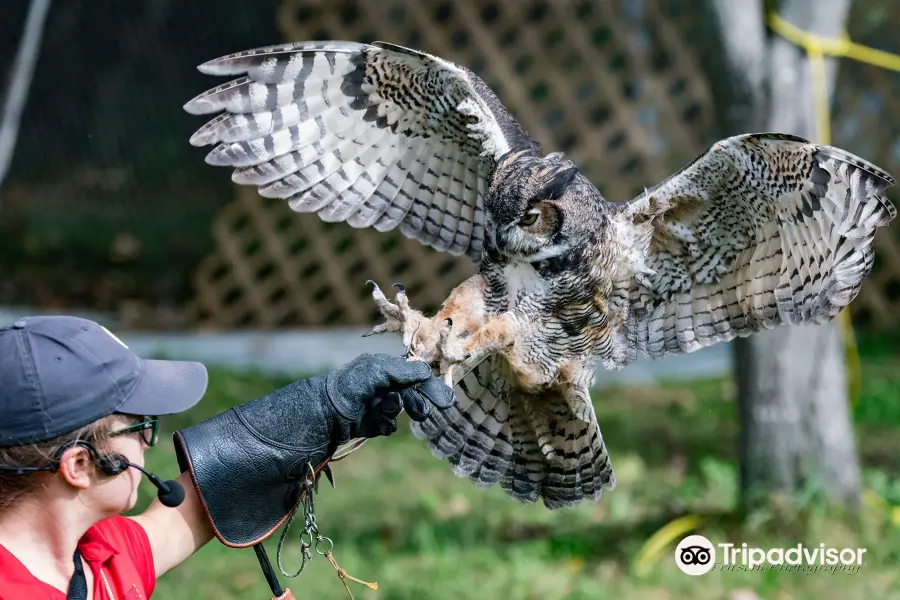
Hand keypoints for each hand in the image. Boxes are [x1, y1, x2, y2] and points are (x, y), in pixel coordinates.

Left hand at [325, 353, 455, 439]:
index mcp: (386, 369)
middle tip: (421, 413)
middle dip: (416, 403)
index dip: (430, 386)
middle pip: (412, 395)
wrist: (327, 410)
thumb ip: (404, 370)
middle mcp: (384, 386)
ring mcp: (379, 405)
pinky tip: (375, 422)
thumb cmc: (351, 384)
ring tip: (385, 411)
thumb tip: (426, 371)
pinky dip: (385, 424)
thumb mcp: (378, 369)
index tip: (446, 400)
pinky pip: (390, 425)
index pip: (415, 376)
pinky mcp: (374, 423)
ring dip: (396, 411)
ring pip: (402, 410)